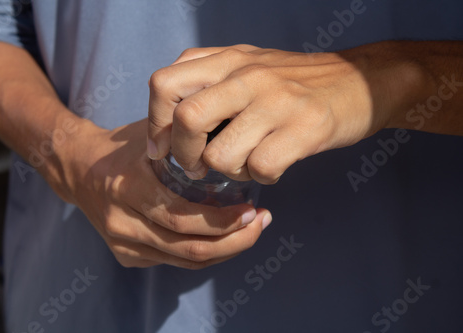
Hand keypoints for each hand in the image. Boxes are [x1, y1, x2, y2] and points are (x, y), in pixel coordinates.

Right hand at [51, 118, 270, 268]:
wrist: (79, 168)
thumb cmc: (124, 147)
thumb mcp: (153, 134)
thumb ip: (188, 140)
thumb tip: (238, 144)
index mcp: (128, 188)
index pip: (182, 218)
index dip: (223, 222)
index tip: (254, 210)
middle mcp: (122, 223)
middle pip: (188, 249)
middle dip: (234, 241)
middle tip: (261, 223)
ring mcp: (122, 244)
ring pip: (184, 261)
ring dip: (225, 251)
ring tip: (251, 231)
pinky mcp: (126, 256)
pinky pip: (174, 262)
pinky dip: (205, 254)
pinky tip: (225, 238)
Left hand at [147, 43, 427, 182]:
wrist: (361, 80)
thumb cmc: (295, 81)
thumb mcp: (248, 65)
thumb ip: (207, 81)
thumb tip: (166, 124)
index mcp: (228, 59)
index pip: (164, 84)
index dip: (156, 123)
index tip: (162, 149)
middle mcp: (248, 76)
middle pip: (187, 119)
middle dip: (184, 155)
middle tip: (196, 167)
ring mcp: (277, 101)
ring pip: (221, 154)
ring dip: (228, 170)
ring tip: (246, 162)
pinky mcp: (305, 128)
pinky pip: (260, 168)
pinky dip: (260, 177)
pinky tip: (273, 165)